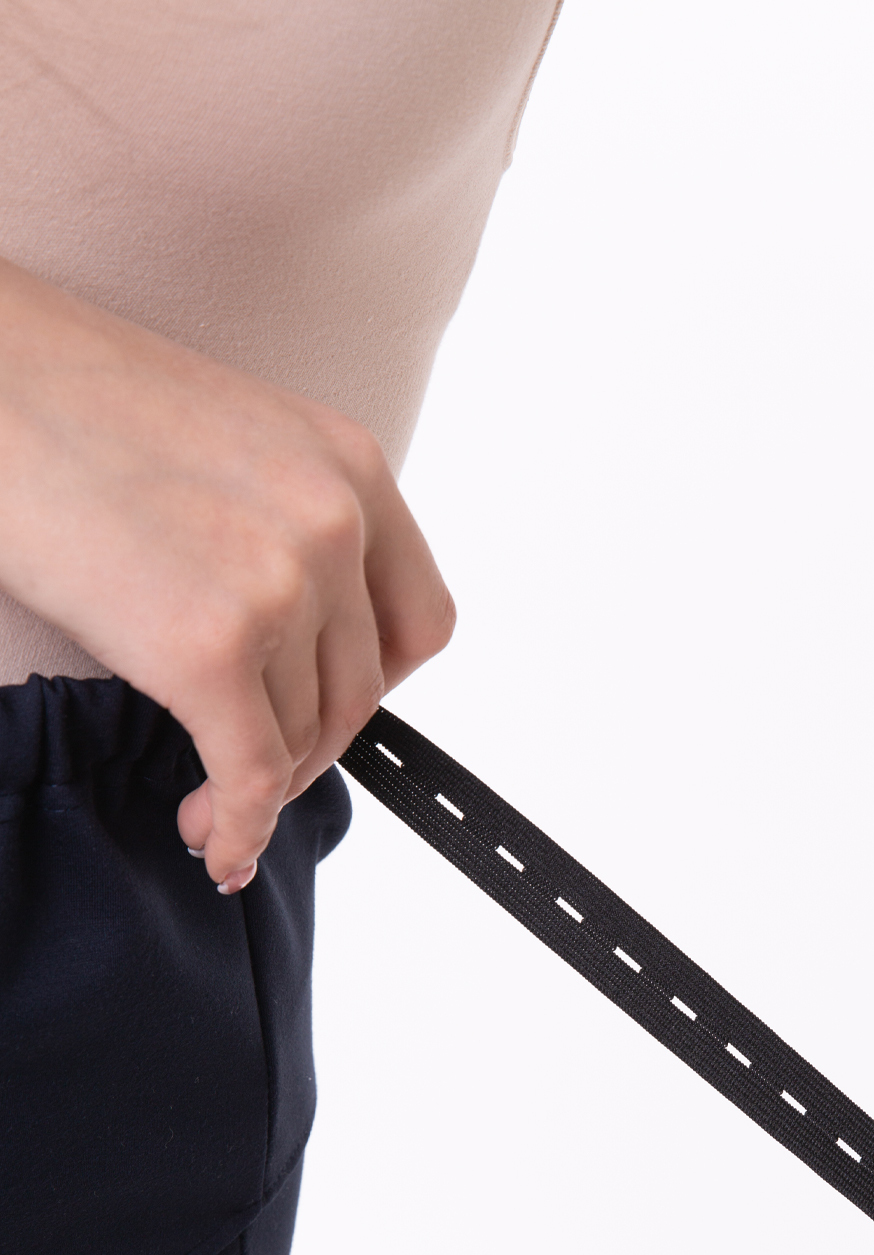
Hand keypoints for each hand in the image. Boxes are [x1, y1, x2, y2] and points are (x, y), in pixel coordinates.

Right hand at [0, 257, 453, 888]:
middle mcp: (332, 522)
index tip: (327, 712)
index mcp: (348, 466)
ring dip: (259, 793)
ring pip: (303, 739)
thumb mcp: (225, 446)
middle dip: (308, 751)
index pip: (418, 621)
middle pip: (358, 693)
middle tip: (255, 777)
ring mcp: (277, 584)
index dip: (375, 688)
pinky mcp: (208, 647)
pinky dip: (239, 826)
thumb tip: (294, 650)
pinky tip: (214, 842)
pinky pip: (253, 776)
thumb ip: (284, 531)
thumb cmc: (64, 401)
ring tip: (209, 808)